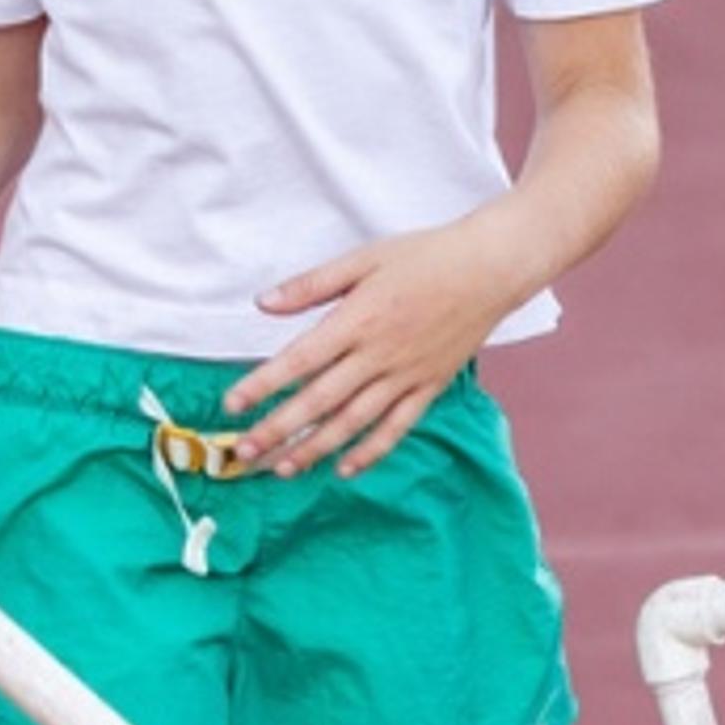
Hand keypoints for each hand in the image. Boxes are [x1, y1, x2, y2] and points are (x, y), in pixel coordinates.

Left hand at [224, 224, 536, 478]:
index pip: (300, 361)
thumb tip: (264, 303)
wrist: (492, 267)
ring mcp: (407, 374)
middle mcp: (380, 354)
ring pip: (354, 422)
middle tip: (243, 452)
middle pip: (320, 401)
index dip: (263, 385)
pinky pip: (398, 426)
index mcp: (359, 319)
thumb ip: (312, 285)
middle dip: (277, 429)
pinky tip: (346, 468)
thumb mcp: (365, 258)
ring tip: (283, 468)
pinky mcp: (431, 385)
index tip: (232, 405)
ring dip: (315, 448)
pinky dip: (371, 450)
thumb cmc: (429, 256)